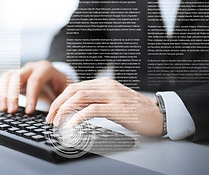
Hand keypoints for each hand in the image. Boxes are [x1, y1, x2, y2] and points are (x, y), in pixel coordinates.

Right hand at [0, 60, 71, 113]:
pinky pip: (2, 79)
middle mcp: (32, 67)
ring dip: (3, 93)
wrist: (59, 80)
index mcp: (46, 69)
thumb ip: (63, 101)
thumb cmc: (63, 88)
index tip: (29, 112)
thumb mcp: (67, 92)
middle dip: (13, 94)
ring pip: (7, 76)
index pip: (35, 80)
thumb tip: (56, 115)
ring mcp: (22, 70)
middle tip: (12, 111)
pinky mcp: (15, 76)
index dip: (31, 96)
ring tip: (4, 109)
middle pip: (17, 76)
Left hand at [46, 77, 162, 135]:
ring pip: (80, 97)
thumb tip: (76, 108)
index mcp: (104, 83)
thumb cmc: (135, 110)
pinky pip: (92, 110)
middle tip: (50, 117)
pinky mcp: (117, 108)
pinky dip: (78, 117)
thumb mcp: (113, 100)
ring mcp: (112, 96)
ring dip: (64, 110)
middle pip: (73, 90)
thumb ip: (97, 100)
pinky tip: (71, 125)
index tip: (52, 111)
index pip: (75, 86)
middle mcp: (106, 86)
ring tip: (56, 121)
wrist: (158, 114)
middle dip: (58, 103)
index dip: (60, 98)